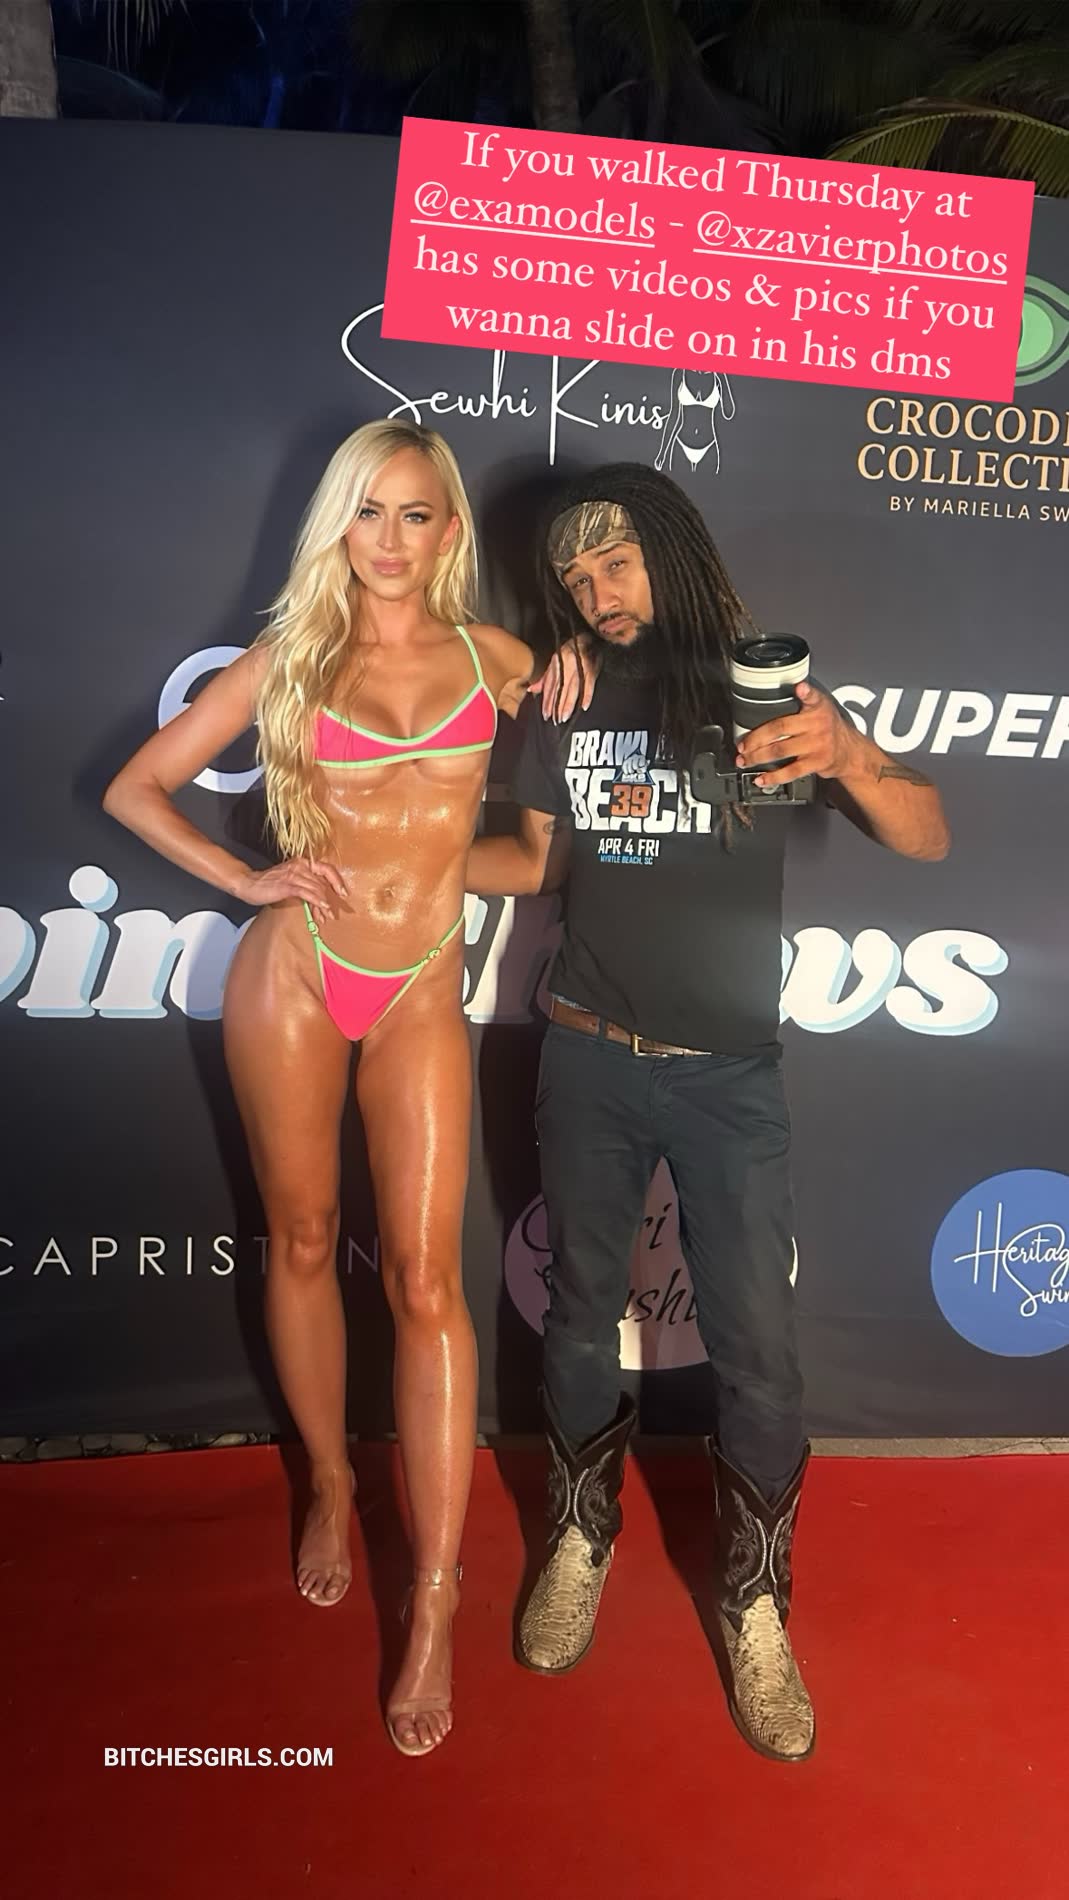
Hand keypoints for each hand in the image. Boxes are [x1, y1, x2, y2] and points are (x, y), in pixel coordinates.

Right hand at [238, 859, 346, 920]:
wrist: (249, 884)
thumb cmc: (270, 884)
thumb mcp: (291, 880)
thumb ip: (306, 884)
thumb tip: (321, 899)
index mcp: (303, 862)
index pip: (327, 868)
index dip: (337, 880)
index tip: (344, 893)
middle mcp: (300, 865)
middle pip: (323, 881)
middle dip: (330, 898)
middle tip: (333, 913)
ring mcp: (294, 874)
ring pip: (317, 888)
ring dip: (324, 904)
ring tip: (327, 916)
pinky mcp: (288, 885)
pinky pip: (307, 893)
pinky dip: (317, 901)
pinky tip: (322, 908)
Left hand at [528, 636, 598, 722]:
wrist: (590, 638)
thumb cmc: (572, 650)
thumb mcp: (556, 661)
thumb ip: (546, 677)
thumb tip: (532, 690)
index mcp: (557, 663)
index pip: (551, 686)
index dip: (548, 701)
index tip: (546, 714)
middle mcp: (567, 665)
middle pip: (561, 689)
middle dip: (557, 706)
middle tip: (555, 719)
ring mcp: (580, 667)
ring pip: (573, 688)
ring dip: (568, 704)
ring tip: (564, 716)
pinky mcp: (592, 669)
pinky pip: (589, 684)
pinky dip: (587, 696)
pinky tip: (584, 706)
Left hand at [735, 681, 859, 787]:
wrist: (849, 752)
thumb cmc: (829, 728)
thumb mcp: (822, 708)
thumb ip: (806, 698)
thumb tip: (793, 688)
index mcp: (818, 708)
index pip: (812, 697)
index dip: (806, 692)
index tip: (800, 687)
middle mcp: (818, 725)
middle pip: (780, 729)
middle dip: (755, 739)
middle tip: (741, 745)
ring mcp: (816, 745)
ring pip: (781, 751)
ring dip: (758, 758)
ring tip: (744, 761)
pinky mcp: (816, 763)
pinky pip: (791, 771)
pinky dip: (773, 777)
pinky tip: (761, 779)